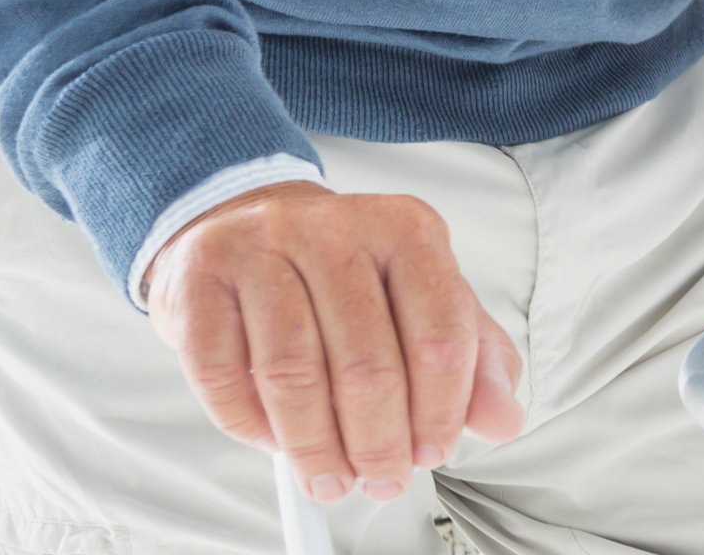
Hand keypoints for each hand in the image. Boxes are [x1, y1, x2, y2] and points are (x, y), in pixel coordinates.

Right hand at [143, 182, 523, 506]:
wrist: (245, 224)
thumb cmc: (344, 274)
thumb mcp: (422, 299)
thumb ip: (473, 357)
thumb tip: (503, 420)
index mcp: (406, 229)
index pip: (440, 331)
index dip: (442, 409)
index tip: (433, 451)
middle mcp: (334, 228)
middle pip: (366, 363)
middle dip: (379, 443)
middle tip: (382, 479)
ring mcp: (260, 249)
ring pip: (293, 375)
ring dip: (316, 448)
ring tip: (331, 477)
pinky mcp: (200, 281)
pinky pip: (224, 376)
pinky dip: (252, 427)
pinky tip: (275, 441)